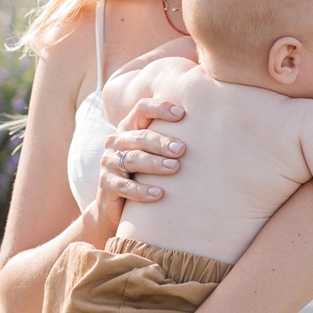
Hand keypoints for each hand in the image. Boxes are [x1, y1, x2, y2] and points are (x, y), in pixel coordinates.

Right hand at [92, 98, 185, 235]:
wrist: (114, 204)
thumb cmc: (142, 173)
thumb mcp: (151, 152)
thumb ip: (168, 138)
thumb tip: (207, 126)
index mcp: (128, 127)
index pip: (141, 108)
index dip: (160, 108)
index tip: (182, 114)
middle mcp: (116, 141)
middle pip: (140, 137)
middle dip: (162, 142)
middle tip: (182, 149)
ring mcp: (108, 163)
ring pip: (133, 160)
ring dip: (155, 164)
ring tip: (175, 168)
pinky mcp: (105, 184)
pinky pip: (124, 186)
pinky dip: (142, 190)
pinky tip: (159, 194)